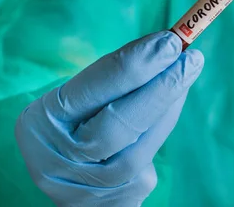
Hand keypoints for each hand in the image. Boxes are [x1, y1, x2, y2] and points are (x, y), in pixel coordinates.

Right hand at [15, 31, 203, 206]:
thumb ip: (115, 74)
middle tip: (191, 59)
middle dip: (161, 88)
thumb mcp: (78, 97)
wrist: (70, 176)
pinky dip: (162, 126)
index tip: (170, 42)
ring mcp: (91, 188)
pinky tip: (172, 103)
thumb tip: (166, 46)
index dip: (136, 64)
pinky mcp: (120, 199)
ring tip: (187, 72)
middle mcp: (61, 161)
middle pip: (119, 126)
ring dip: (170, 105)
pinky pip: (149, 160)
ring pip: (142, 148)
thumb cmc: (77, 121)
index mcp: (41, 123)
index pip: (93, 89)